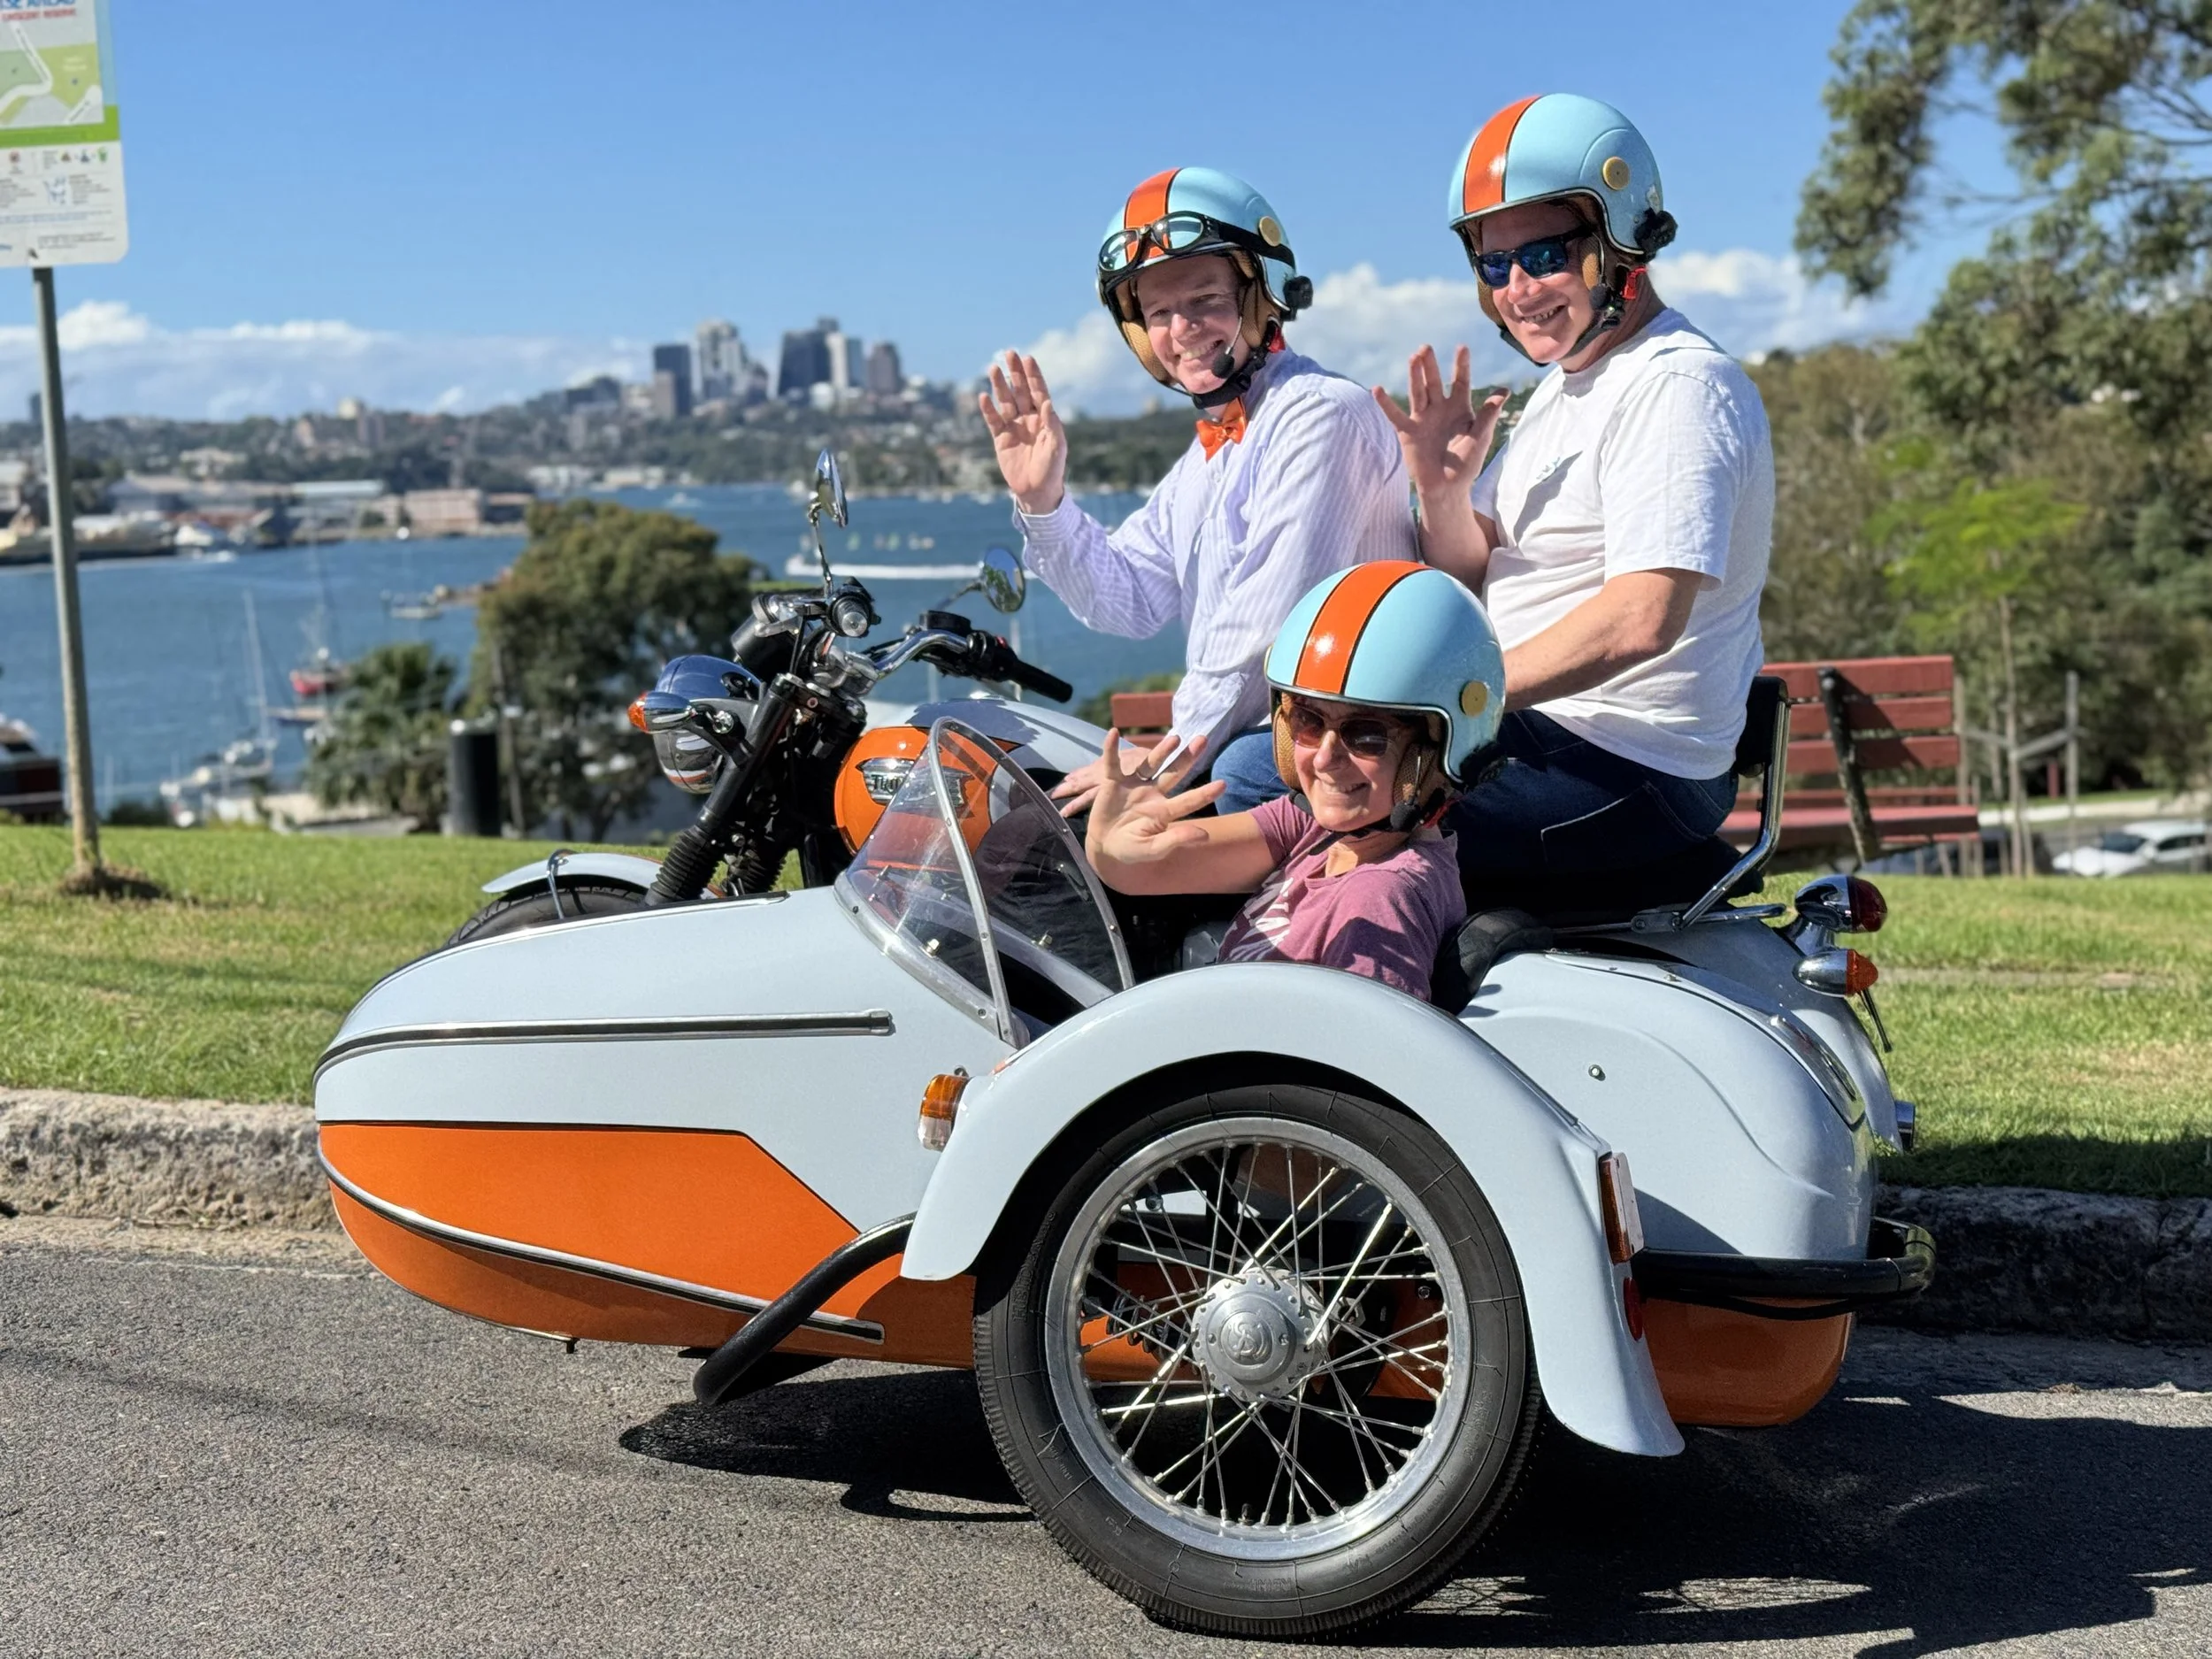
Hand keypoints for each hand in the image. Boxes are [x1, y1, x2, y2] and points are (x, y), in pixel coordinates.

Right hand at [977, 352, 1068, 514]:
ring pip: (1005, 402)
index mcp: (1044, 419)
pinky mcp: (1000, 439)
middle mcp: (1028, 419)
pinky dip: (988, 409)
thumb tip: (1048, 402)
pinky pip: (993, 421)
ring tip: (993, 368)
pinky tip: (983, 396)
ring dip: (1000, 386)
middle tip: (1009, 353)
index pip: (1038, 392)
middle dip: (1015, 373)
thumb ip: (1052, 424)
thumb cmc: (1052, 469)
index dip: (1033, 375)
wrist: (1037, 491)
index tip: (1028, 358)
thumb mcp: (1056, 447)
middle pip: (1020, 391)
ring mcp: (1014, 427)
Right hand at [1086, 729, 1226, 871]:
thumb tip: (1204, 835)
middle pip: (1173, 773)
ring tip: (1175, 739)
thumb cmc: (1131, 849)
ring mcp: (1133, 785)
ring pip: (1149, 764)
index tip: (1223, 785)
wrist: (1104, 844)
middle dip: (1187, 758)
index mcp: (1165, 811)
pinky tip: (1114, 733)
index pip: (1188, 801)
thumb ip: (1175, 840)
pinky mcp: (1113, 782)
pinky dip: (1111, 749)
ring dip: (1161, 751)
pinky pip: (1112, 763)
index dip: (1204, 794)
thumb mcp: (1153, 849)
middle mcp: (1153, 793)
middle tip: (1203, 740)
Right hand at [1372, 345, 1506, 502]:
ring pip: (1417, 392)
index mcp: (1460, 409)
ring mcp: (1422, 419)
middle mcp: (1440, 409)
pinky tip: (1376, 389)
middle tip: (1426, 348)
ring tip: (1412, 358)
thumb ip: (1488, 415)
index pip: (1460, 382)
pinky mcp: (1407, 432)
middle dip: (1430, 366)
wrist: (1446, 488)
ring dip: (1414, 375)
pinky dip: (1386, 404)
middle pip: (1434, 382)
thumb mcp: (1480, 438)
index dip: (1461, 366)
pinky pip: (1395, 415)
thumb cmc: (1466, 465)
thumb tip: (1503, 391)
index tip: (1462, 348)